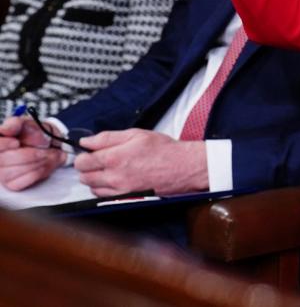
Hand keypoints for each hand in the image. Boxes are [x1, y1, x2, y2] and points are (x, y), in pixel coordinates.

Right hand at [0, 116, 63, 189]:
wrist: (52, 145)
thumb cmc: (36, 134)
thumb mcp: (28, 123)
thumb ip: (15, 124)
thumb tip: (5, 129)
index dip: (3, 145)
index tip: (16, 142)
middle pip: (3, 161)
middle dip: (30, 154)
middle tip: (43, 150)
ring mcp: (2, 173)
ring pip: (16, 171)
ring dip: (38, 162)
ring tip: (47, 155)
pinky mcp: (13, 184)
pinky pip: (25, 180)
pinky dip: (39, 171)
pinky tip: (43, 164)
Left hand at [74, 129, 207, 196]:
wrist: (184, 167)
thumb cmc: (163, 149)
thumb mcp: (136, 134)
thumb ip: (107, 137)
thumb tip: (86, 141)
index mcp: (115, 158)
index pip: (82, 161)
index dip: (83, 155)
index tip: (89, 152)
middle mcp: (114, 177)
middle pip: (84, 176)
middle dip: (88, 167)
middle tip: (101, 159)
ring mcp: (120, 190)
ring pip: (92, 188)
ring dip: (96, 179)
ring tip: (111, 169)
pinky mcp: (126, 198)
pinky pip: (104, 196)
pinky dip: (105, 189)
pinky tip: (116, 179)